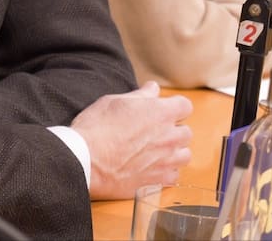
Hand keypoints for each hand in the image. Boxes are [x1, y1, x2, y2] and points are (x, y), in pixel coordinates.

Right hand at [71, 81, 192, 199]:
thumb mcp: (115, 101)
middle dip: (174, 130)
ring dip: (174, 152)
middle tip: (154, 132)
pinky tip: (152, 168)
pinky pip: (174, 177)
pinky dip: (166, 173)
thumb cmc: (97, 127)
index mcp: (160, 112)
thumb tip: (153, 89)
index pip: (185, 106)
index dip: (174, 107)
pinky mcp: (157, 182)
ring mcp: (165, 161)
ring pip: (184, 155)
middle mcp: (168, 136)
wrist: (85, 159)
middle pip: (186, 132)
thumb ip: (140, 95)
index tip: (162, 111)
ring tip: (156, 152)